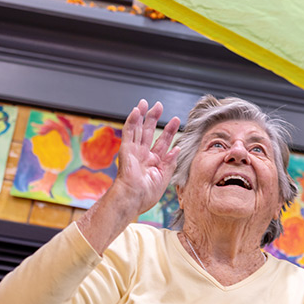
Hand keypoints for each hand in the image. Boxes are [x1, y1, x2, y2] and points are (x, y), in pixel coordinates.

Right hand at [111, 99, 180, 216]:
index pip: (162, 142)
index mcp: (152, 162)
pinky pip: (129, 133)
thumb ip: (170, 162)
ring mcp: (134, 152)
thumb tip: (178, 148)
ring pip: (138, 129)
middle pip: (149, 132)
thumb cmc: (145, 195)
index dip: (169, 131)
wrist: (132, 199)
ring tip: (146, 103)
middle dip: (154, 118)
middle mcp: (143, 155)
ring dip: (142, 115)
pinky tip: (136, 111)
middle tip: (159, 106)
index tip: (176, 120)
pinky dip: (132, 121)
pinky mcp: (126, 150)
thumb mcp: (164, 178)